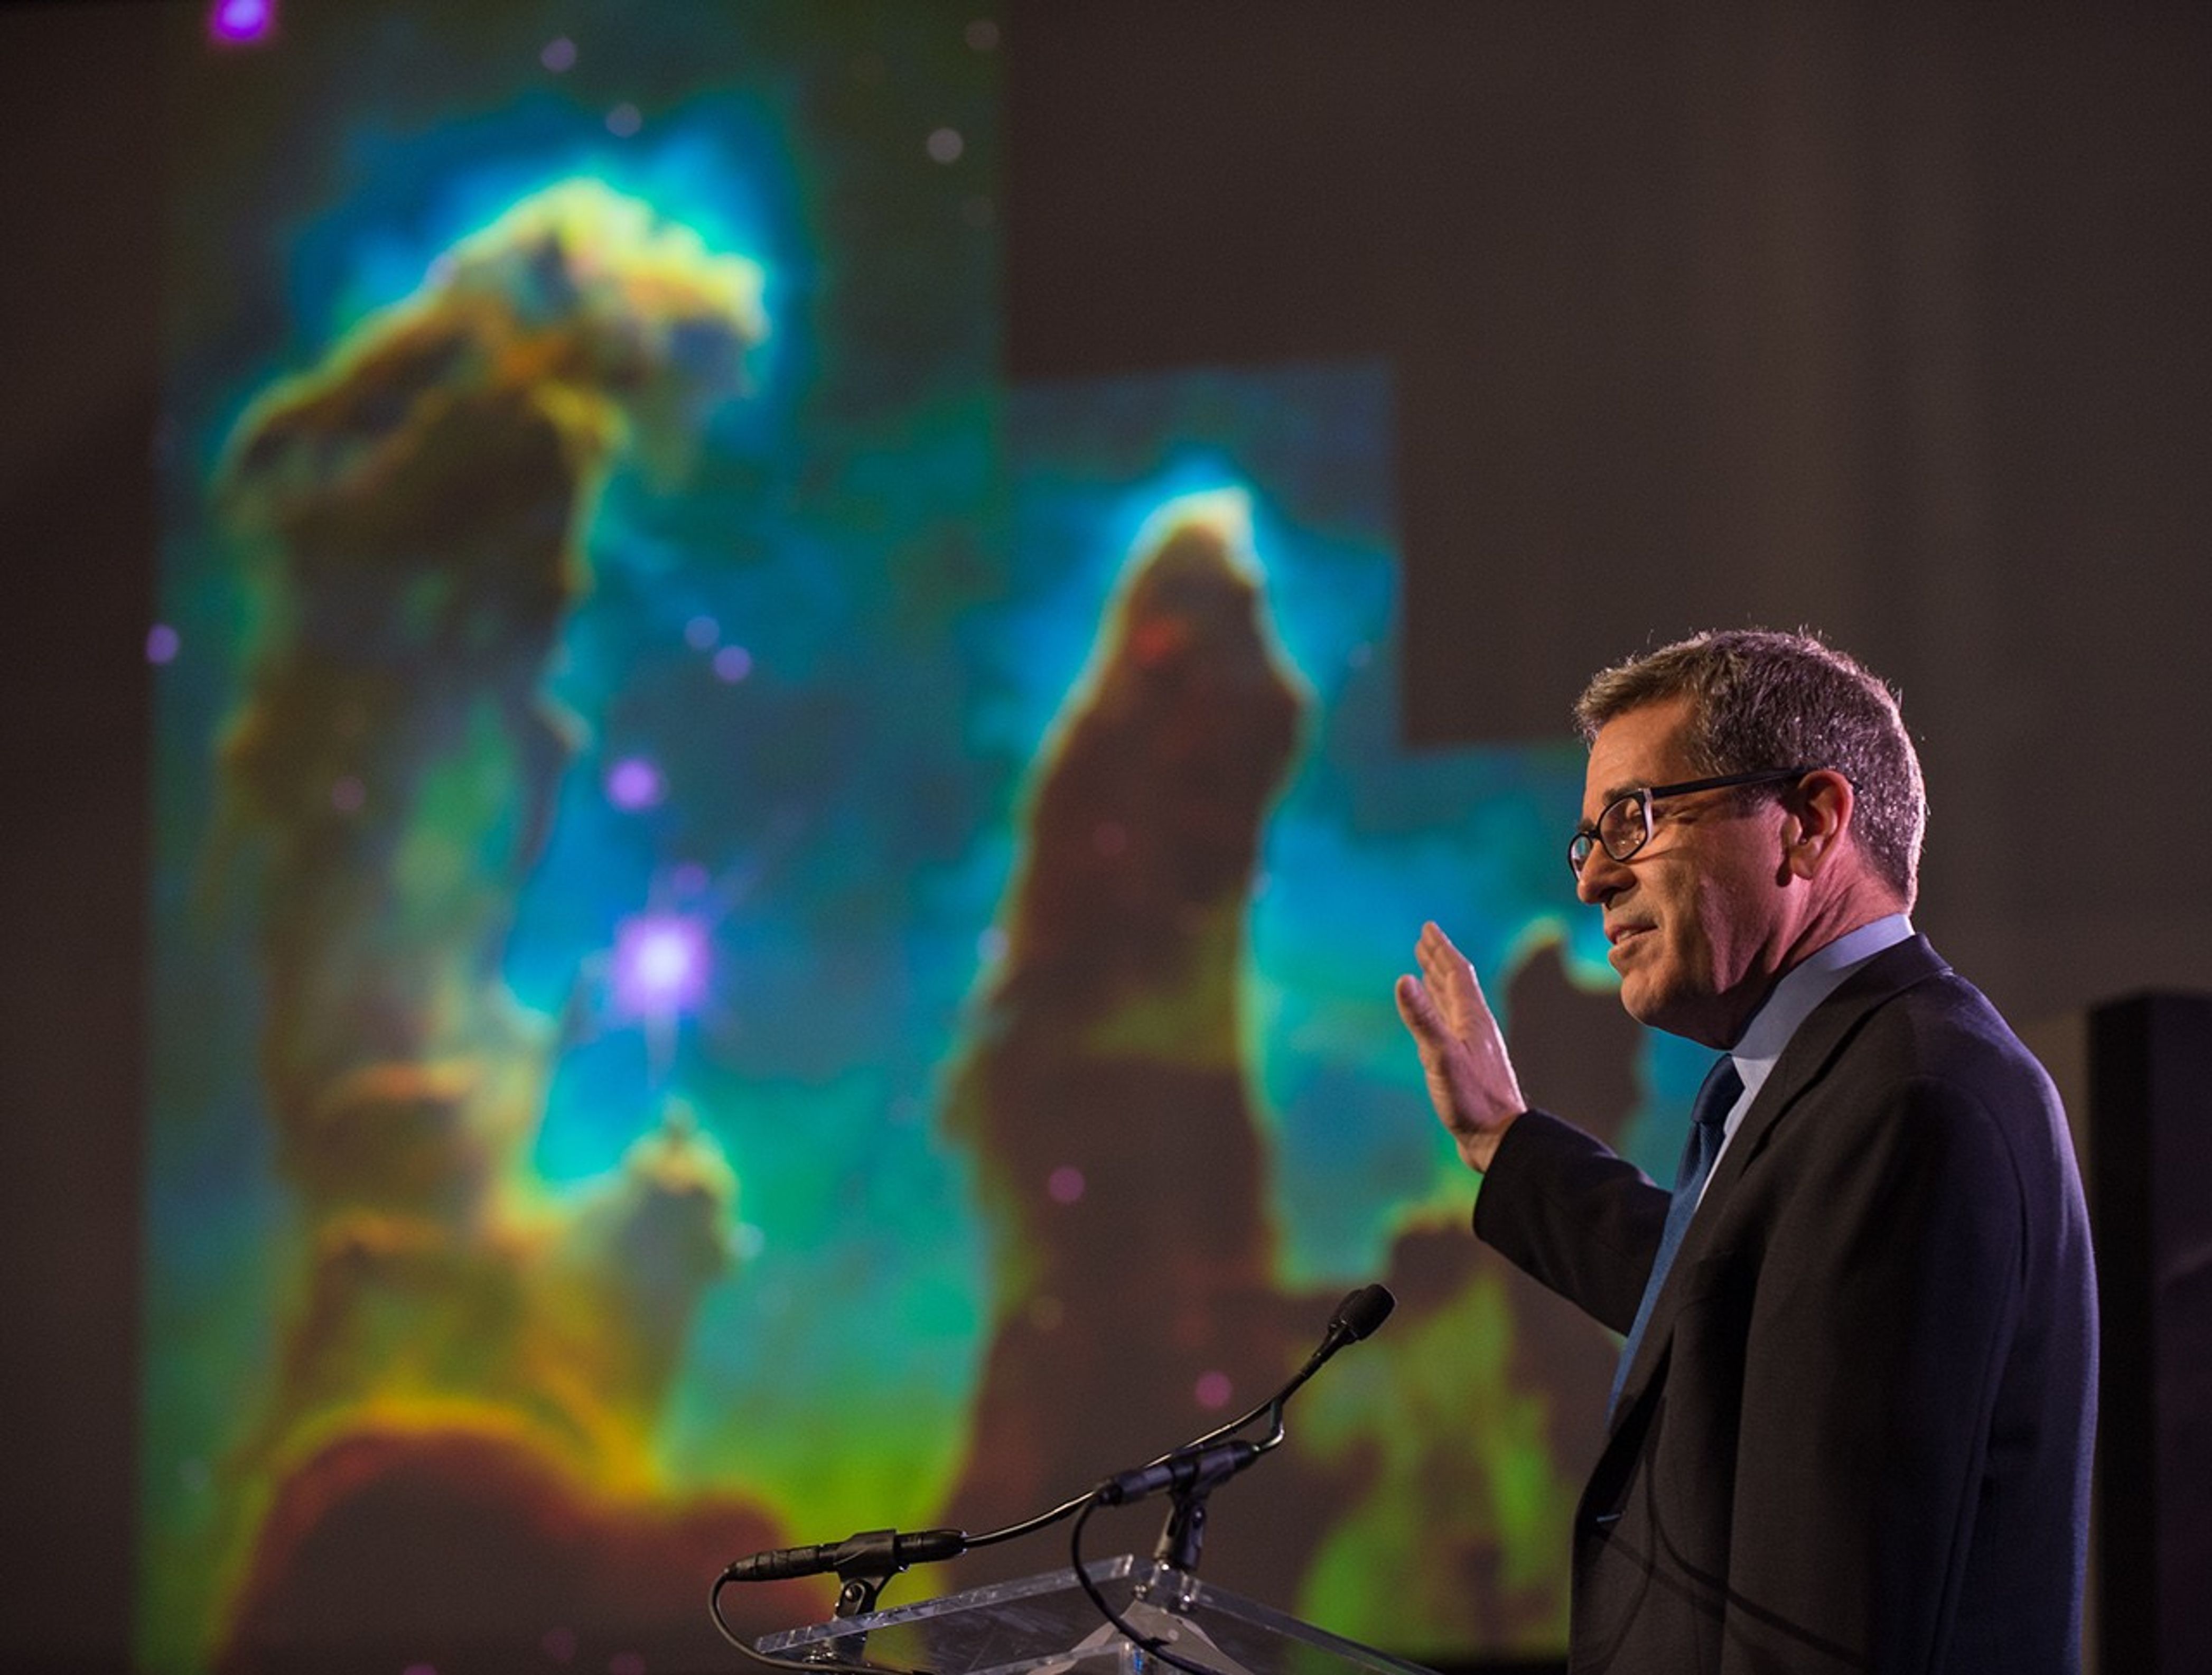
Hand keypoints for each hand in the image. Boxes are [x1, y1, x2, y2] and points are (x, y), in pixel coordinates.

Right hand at [1394, 921, 1524, 1173]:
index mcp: (1472, 1019)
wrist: (1499, 1138)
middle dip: (1439, 960)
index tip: (1428, 928)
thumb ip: (1422, 1019)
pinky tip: (1433, 1019)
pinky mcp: (1467, 1064)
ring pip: (1453, 1005)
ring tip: (1424, 972)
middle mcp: (1474, 1027)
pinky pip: (1449, 1026)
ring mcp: (1471, 1045)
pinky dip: (1438, 1013)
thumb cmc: (1472, 1101)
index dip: (1441, 950)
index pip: (1455, 974)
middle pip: (1455, 984)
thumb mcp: (1441, 1057)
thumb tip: (1403, 979)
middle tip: (1424, 940)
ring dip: (1438, 984)